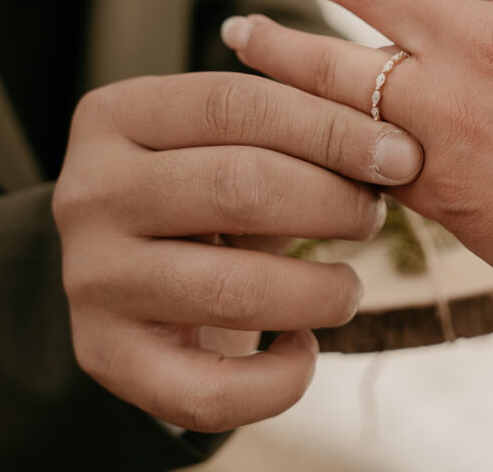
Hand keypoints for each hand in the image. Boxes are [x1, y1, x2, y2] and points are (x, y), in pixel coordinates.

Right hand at [53, 71, 422, 430]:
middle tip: (374, 216)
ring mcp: (92, 278)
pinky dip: (280, 379)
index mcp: (118, 117)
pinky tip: (303, 348)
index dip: (331, 129)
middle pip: (239, 186)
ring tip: (347, 288)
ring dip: (320, 292)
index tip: (402, 155)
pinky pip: (207, 389)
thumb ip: (298, 126)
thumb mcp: (235, 143)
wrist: (137, 273)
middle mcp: (90, 193)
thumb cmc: (207, 194)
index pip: (236, 104)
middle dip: (334, 202)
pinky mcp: (106, 356)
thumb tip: (396, 146)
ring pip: (232, 288)